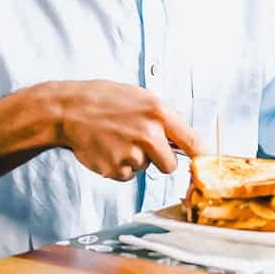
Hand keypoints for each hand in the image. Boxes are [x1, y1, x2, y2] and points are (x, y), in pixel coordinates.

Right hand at [39, 80, 200, 180]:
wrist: (70, 110)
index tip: (204, 166)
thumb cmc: (106, 101)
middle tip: (140, 145)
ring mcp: (132, 153)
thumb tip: (183, 141)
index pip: (192, 142)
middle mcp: (149, 133)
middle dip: (159, 161)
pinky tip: (108, 149)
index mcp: (159, 113)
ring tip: (117, 140)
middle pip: (170, 166)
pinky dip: (119, 167)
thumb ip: (164, 119)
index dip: (200, 158)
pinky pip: (127, 175)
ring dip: (135, 160)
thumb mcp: (142, 98)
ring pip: (145, 169)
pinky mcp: (116, 169)